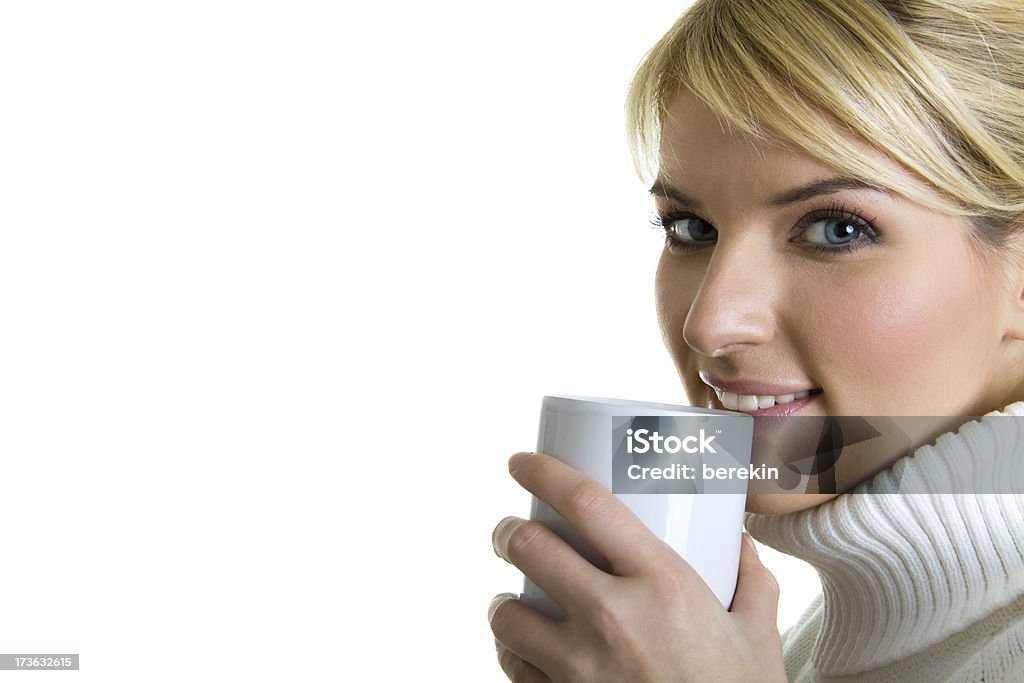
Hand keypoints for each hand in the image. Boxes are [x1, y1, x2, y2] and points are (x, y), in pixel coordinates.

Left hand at [489, 451, 786, 682]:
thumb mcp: (758, 637)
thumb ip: (752, 582)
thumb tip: (738, 540)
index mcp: (663, 584)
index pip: (587, 502)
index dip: (543, 472)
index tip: (521, 462)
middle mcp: (614, 618)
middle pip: (529, 546)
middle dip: (507, 531)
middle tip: (511, 531)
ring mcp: (581, 667)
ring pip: (506, 611)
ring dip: (504, 599)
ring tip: (514, 597)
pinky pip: (513, 666)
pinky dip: (511, 651)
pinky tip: (523, 645)